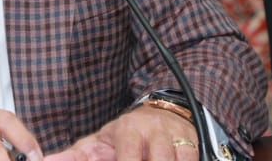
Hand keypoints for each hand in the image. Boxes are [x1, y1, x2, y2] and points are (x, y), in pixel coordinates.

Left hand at [44, 108, 199, 160]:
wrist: (159, 114)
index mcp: (128, 129)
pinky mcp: (196, 146)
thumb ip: (75, 155)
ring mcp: (178, 139)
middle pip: (158, 160)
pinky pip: (194, 159)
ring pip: (179, 159)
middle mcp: (155, 131)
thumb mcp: (99, 141)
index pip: (129, 156)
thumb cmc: (125, 134)